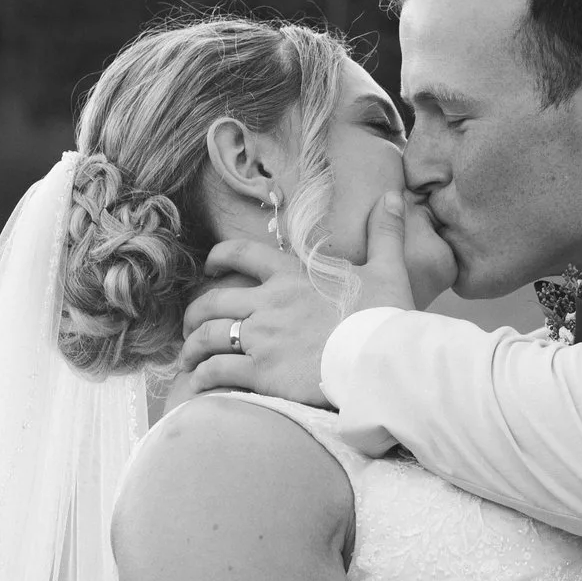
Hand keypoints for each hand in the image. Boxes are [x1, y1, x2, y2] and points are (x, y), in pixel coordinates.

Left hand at [180, 192, 417, 403]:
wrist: (381, 358)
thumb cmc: (385, 316)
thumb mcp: (388, 268)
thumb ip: (384, 233)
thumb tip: (393, 197)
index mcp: (292, 276)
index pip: (242, 254)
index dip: (220, 257)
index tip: (210, 266)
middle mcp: (269, 304)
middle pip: (214, 301)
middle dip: (195, 313)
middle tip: (191, 325)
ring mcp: (263, 339)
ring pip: (208, 336)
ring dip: (192, 347)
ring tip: (188, 359)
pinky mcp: (262, 372)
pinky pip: (218, 371)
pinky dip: (203, 376)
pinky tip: (199, 383)